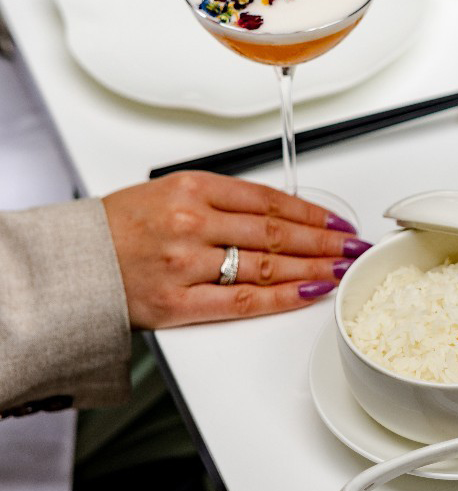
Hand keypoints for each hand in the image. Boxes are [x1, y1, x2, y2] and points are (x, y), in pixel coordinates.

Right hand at [103, 172, 369, 327]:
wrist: (73, 263)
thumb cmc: (119, 228)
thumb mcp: (171, 192)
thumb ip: (222, 201)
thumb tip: (278, 214)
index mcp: (193, 187)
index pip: (270, 200)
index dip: (312, 211)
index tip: (337, 222)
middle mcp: (192, 222)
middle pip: (276, 232)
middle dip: (324, 240)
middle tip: (353, 246)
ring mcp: (186, 264)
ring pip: (267, 265)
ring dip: (313, 267)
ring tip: (341, 269)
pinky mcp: (177, 303)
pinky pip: (243, 301)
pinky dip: (281, 297)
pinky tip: (308, 292)